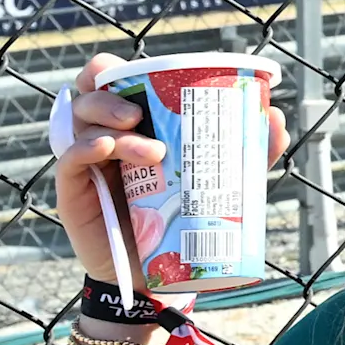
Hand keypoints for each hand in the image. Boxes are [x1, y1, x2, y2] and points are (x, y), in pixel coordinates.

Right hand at [50, 54, 289, 283]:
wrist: (164, 273)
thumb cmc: (187, 218)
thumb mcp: (220, 180)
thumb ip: (246, 151)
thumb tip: (275, 116)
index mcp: (132, 125)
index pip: (108, 83)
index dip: (113, 70)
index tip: (142, 74)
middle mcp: (104, 136)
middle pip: (88, 95)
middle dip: (109, 94)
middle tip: (139, 114)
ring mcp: (86, 163)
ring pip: (80, 124)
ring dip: (110, 125)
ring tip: (152, 151)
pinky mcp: (74, 191)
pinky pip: (69, 159)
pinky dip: (87, 148)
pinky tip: (107, 149)